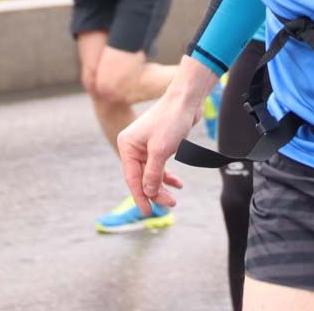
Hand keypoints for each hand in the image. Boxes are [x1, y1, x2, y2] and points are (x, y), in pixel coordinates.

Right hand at [118, 57, 217, 212]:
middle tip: (170, 204)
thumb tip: (148, 193)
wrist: (186, 100)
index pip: (131, 178)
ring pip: (152, 173)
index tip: (148, 212)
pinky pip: (160, 166)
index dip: (140, 196)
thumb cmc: (171, 121)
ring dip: (162, 186)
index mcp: (127, 145)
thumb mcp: (160, 151)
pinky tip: (178, 184)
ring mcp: (145, 146)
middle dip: (155, 192)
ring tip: (174, 199)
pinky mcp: (158, 145)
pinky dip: (168, 176)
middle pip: (142, 177)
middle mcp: (133, 146)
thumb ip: (152, 174)